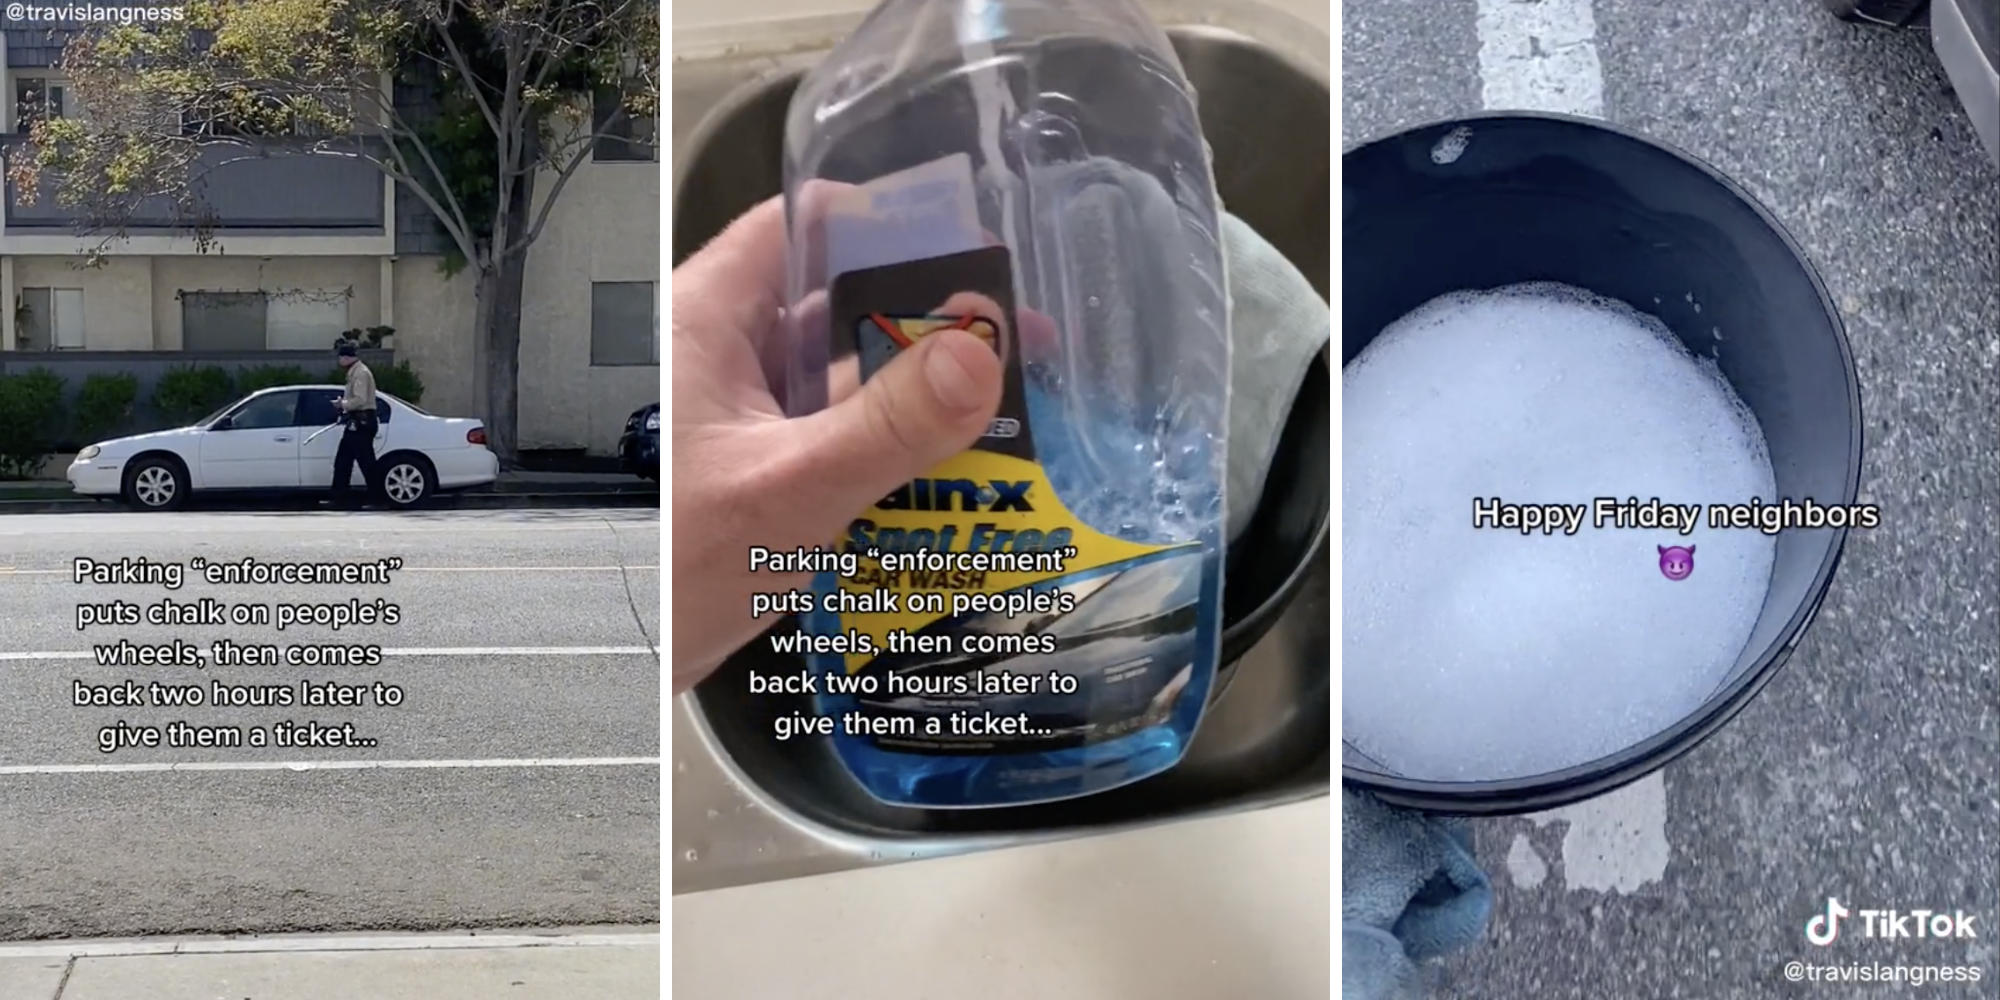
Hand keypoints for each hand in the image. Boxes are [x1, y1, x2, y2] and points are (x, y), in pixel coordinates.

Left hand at [671, 196, 1005, 692]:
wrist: (620, 680)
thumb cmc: (670, 569)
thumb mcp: (788, 489)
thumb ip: (886, 426)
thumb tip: (977, 357)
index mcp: (706, 322)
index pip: (798, 224)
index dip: (879, 218)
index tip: (963, 235)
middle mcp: (724, 357)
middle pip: (837, 305)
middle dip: (924, 320)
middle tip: (1014, 333)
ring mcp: (745, 418)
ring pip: (844, 379)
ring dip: (918, 393)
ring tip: (1011, 402)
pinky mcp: (761, 473)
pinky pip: (839, 439)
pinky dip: (895, 448)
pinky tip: (959, 470)